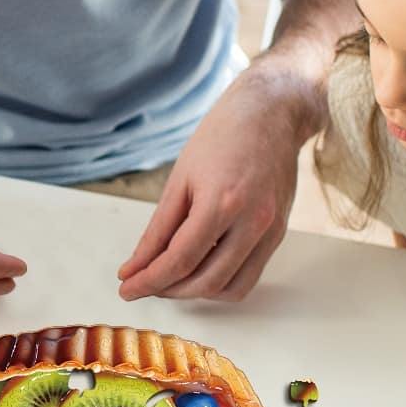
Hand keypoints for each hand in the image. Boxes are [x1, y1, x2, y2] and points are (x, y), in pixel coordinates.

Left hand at [117, 67, 312, 301]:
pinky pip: (249, 276)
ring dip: (195, 292)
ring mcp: (270, 231)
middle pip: (205, 280)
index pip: (180, 259)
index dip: (149, 280)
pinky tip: (199, 269)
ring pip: (230, 288)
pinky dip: (221, 282)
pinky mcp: (278, 234)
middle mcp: (252, 221)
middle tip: (143, 283)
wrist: (271, 114)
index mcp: (222, 202)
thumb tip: (135, 267)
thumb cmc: (222, 137)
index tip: (126, 288)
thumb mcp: (180, 179)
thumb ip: (158, 230)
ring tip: (170, 278)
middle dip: (168, 289)